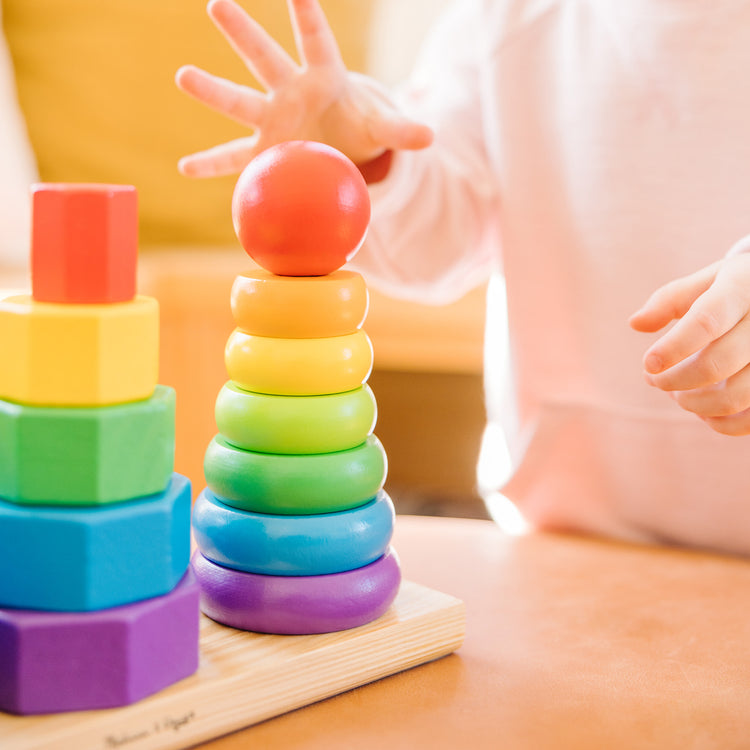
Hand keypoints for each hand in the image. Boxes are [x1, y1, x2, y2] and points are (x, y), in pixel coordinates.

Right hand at [175, 0, 432, 176]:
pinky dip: (212, 164)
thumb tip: (431, 135)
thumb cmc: (358, 122)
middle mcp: (290, 91)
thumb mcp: (381, 126)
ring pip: (239, 102)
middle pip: (265, 59)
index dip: (308, 15)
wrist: (338, 140)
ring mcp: (272, 118)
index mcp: (324, 77)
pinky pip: (234, 157)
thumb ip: (402, 129)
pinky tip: (185, 168)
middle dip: (244, 33)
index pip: (316, 41)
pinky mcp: (264, 147)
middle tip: (217, 4)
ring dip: (212, 89)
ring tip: (183, 74)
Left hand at [629, 252, 749, 434]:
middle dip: (674, 380)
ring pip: (737, 396)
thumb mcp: (708, 280)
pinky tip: (703, 411)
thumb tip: (635, 324)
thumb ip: (670, 300)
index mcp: (742, 289)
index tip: (648, 364)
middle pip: (717, 364)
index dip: (673, 347)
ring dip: (695, 403)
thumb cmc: (738, 287)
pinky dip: (722, 423)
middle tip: (654, 380)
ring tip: (677, 394)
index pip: (707, 321)